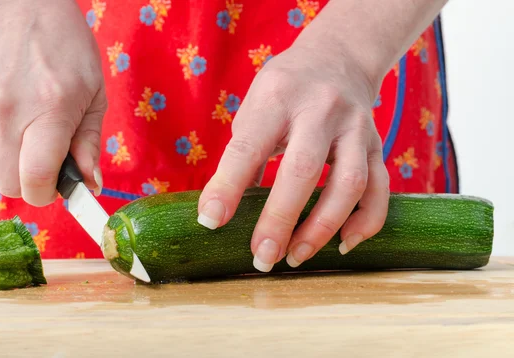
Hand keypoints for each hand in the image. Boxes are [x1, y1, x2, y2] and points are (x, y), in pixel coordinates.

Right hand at [0, 0, 106, 205]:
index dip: (49, 194)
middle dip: (34, 183)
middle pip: (11, 184)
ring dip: (20, 161)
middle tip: (53, 160)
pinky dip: (5, 143)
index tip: (62, 187)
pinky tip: (20, 115)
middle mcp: (9, 112)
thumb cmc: (69, 52)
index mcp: (49, 109)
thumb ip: (90, 145)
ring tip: (37, 127)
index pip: (36, 178)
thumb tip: (89, 184)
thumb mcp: (95, 97)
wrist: (25, 11)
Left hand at [198, 42, 389, 270]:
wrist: (338, 58)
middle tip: (262, 257)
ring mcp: (355, 128)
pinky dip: (364, 222)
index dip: (227, 186)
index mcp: (277, 97)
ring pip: (349, 183)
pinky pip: (380, 189)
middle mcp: (321, 110)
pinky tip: (342, 244)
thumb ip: (242, 157)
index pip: (249, 146)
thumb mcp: (254, 110)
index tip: (211, 221)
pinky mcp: (377, 145)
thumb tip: (218, 212)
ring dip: (322, 227)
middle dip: (280, 220)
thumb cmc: (284, 91)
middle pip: (303, 170)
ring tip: (296, 256)